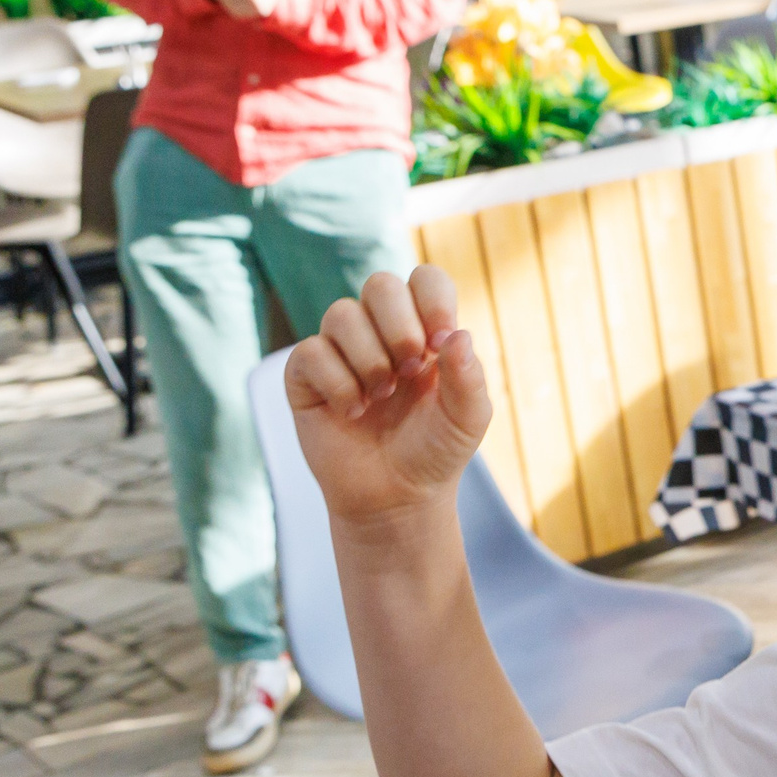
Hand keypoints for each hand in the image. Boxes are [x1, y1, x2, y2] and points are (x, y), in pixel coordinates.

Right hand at [287, 266, 492, 526]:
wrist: (396, 497)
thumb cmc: (436, 452)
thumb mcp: (468, 418)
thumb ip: (470, 376)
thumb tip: (458, 335)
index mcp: (425, 332)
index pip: (425, 280)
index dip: (431, 299)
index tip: (439, 342)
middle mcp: (382, 333)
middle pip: (380, 284)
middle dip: (398, 325)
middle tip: (410, 369)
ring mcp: (342, 350)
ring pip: (342, 314)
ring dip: (369, 359)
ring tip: (381, 396)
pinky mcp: (306, 375)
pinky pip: (311, 351)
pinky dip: (337, 382)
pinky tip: (352, 411)